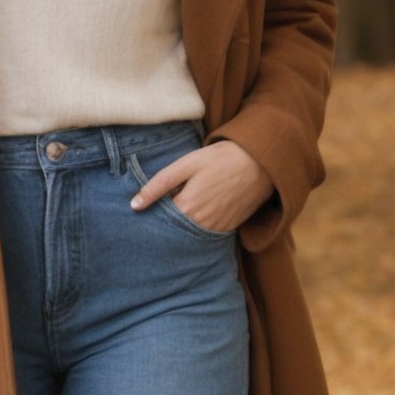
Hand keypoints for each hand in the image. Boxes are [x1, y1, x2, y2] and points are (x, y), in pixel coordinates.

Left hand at [131, 138, 274, 231]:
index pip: (158, 221)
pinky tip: (197, 215)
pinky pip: (206, 235)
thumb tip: (134, 205)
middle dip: (163, 225)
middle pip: (173, 231)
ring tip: (179, 212)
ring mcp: (216, 228)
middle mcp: (200, 223)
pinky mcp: (229, 228)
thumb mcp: (186, 165)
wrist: (260, 162)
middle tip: (160, 212)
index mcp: (187, 207)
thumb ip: (159, 184)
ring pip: (189, 236)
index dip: (150, 215)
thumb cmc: (221, 158)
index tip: (143, 211)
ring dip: (181, 228)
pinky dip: (198, 228)